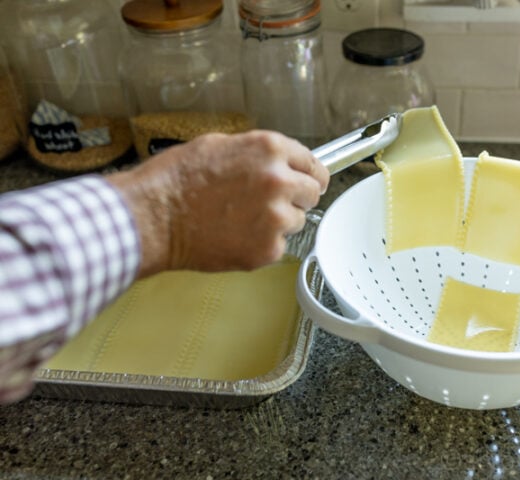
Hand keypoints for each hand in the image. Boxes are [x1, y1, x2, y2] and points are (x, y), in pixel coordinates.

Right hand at [108, 131, 329, 276]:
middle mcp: (279, 181)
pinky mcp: (268, 249)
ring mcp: (276, 217)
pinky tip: (236, 235)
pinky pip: (279, 246)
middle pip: (313, 193)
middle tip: (270, 203)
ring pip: (298, 221)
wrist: (153, 218)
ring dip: (279, 222)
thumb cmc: (175, 181)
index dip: (308, 174)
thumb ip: (257, 154)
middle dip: (296, 197)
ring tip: (243, 219)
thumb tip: (277, 161)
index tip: (308, 181)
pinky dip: (263, 244)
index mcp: (269, 150)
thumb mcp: (219, 145)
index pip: (314, 164)